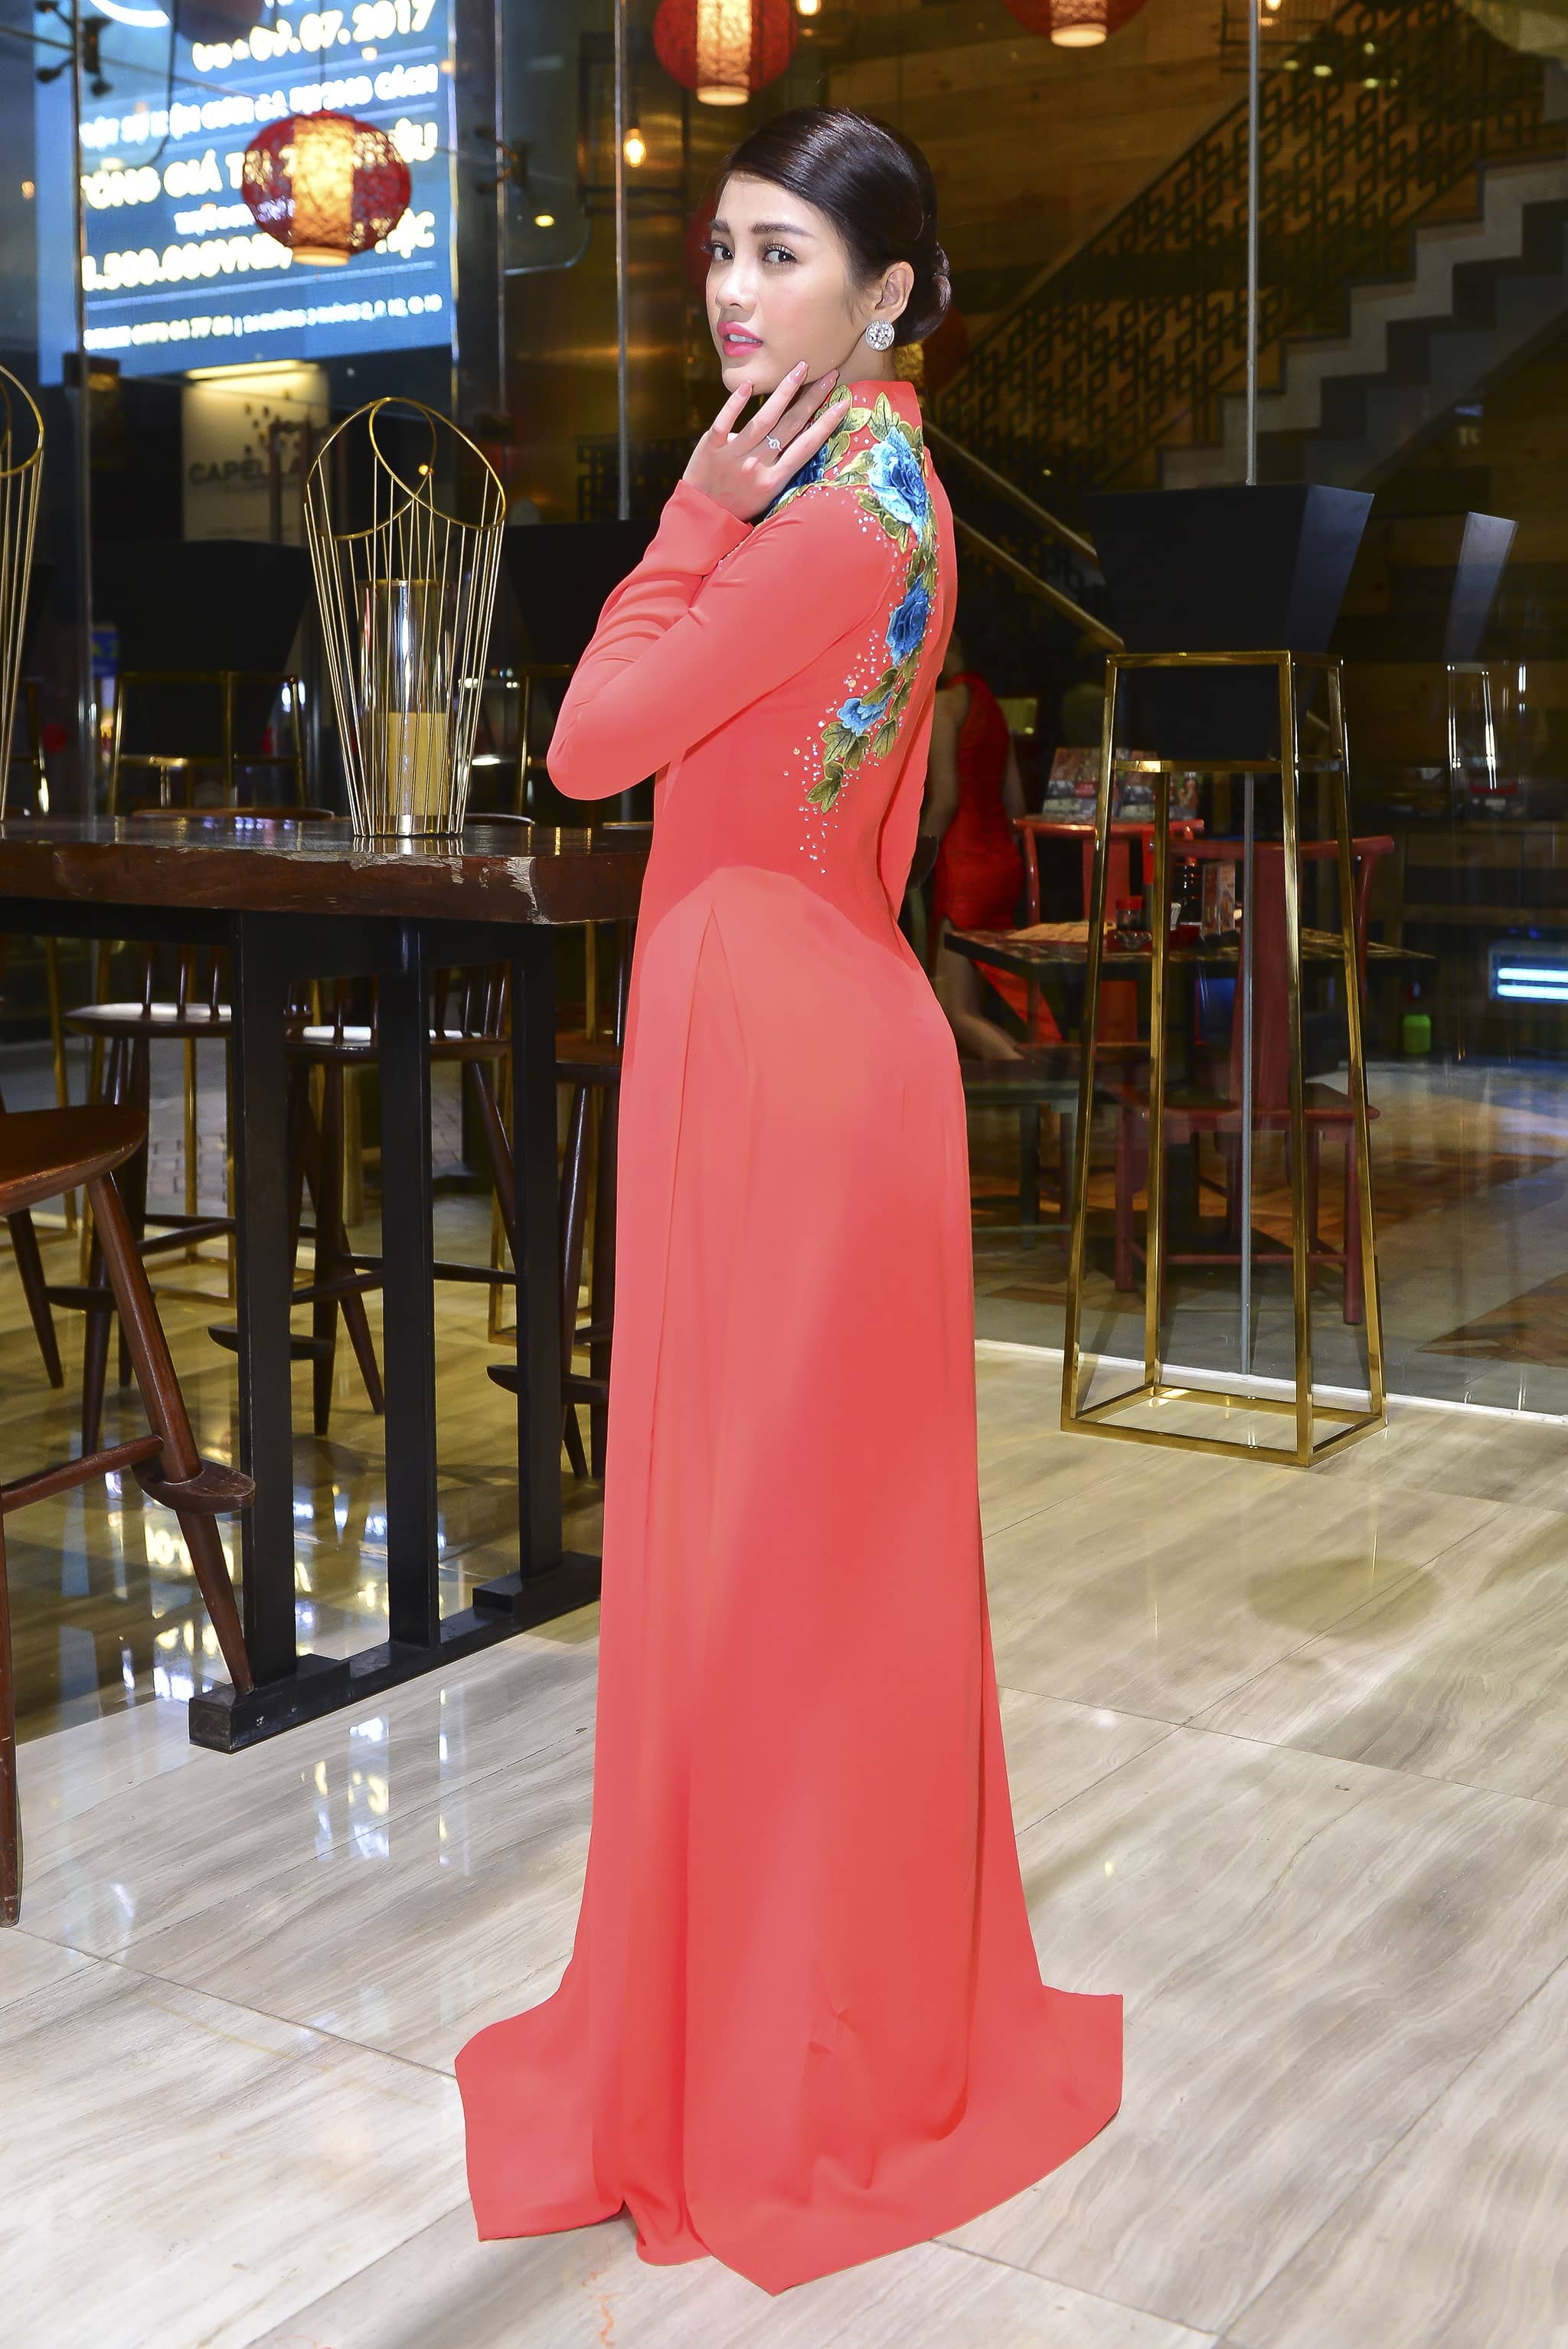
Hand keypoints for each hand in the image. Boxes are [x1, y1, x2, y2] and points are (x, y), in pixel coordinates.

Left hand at [683, 363, 850, 522]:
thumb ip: (781, 467)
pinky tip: (748, 385)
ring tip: (800, 369)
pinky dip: (735, 403)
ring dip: (784, 392)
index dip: (826, 424)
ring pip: (763, 420)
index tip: (842, 403)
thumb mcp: (767, 494)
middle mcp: (757, 466)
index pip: (806, 447)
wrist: (701, 516)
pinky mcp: (711, 447)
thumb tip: (799, 435)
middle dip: (812, 399)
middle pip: (790, 426)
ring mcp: (733, 456)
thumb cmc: (739, 504)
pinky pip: (724, 422)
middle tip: (828, 375)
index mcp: (774, 480)